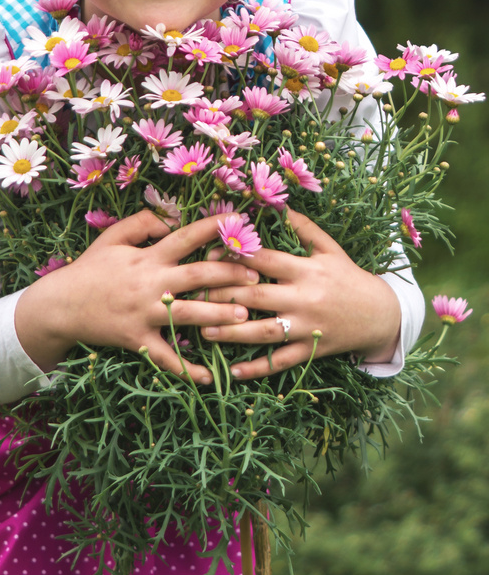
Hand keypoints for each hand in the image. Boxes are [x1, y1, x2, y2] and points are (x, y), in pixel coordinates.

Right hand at [14, 209, 259, 384]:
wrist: (60, 305)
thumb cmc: (89, 269)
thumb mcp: (112, 238)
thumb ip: (142, 223)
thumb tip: (172, 215)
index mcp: (147, 256)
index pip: (185, 237)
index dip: (212, 228)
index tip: (239, 222)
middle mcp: (150, 283)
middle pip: (196, 276)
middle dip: (228, 275)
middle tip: (257, 276)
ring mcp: (145, 313)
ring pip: (188, 314)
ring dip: (218, 316)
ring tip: (246, 318)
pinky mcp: (137, 340)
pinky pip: (165, 357)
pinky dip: (186, 369)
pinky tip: (209, 378)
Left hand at [201, 207, 400, 379]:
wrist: (381, 315)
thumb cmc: (349, 277)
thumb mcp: (330, 248)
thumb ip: (303, 227)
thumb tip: (277, 202)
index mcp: (306, 269)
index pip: (264, 260)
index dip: (235, 255)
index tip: (207, 253)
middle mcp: (304, 297)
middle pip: (256, 296)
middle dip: (223, 295)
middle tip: (192, 294)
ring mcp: (306, 326)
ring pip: (263, 331)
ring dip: (231, 332)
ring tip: (202, 330)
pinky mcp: (311, 350)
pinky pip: (281, 361)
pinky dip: (257, 368)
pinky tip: (233, 372)